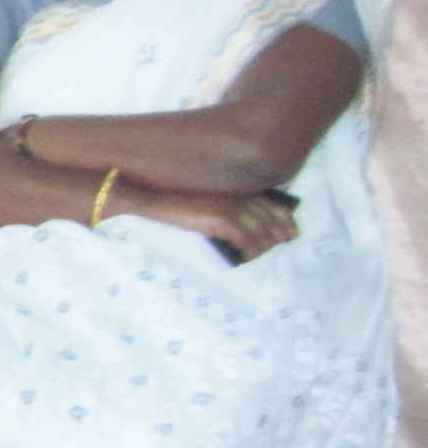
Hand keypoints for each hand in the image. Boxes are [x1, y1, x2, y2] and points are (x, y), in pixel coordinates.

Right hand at [131, 186, 299, 260]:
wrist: (156, 199)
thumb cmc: (179, 203)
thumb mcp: (210, 203)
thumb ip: (229, 209)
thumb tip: (247, 229)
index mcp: (238, 191)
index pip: (274, 205)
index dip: (287, 220)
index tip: (292, 233)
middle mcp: (240, 198)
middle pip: (271, 220)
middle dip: (279, 236)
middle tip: (281, 246)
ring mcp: (232, 208)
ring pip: (260, 232)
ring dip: (262, 247)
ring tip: (257, 254)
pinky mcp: (221, 220)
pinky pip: (245, 239)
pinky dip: (247, 250)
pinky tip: (243, 256)